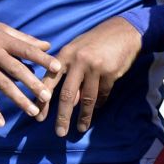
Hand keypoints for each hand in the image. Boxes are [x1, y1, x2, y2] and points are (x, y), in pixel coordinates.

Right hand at [0, 14, 60, 127]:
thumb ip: (23, 38)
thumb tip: (46, 45)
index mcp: (3, 40)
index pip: (27, 50)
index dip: (42, 59)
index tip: (57, 68)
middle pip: (17, 70)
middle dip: (33, 84)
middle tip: (48, 97)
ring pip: (2, 85)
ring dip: (18, 99)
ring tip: (32, 111)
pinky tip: (0, 122)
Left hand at [37, 16, 143, 136]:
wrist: (125, 30)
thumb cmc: (97, 41)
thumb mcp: (78, 51)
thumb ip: (70, 72)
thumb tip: (69, 101)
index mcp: (66, 54)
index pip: (49, 81)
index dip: (42, 100)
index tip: (38, 117)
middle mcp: (78, 61)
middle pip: (68, 94)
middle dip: (63, 116)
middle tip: (60, 132)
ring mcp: (95, 67)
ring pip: (87, 98)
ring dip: (84, 116)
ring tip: (81, 128)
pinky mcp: (110, 72)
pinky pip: (103, 94)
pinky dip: (99, 103)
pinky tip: (97, 108)